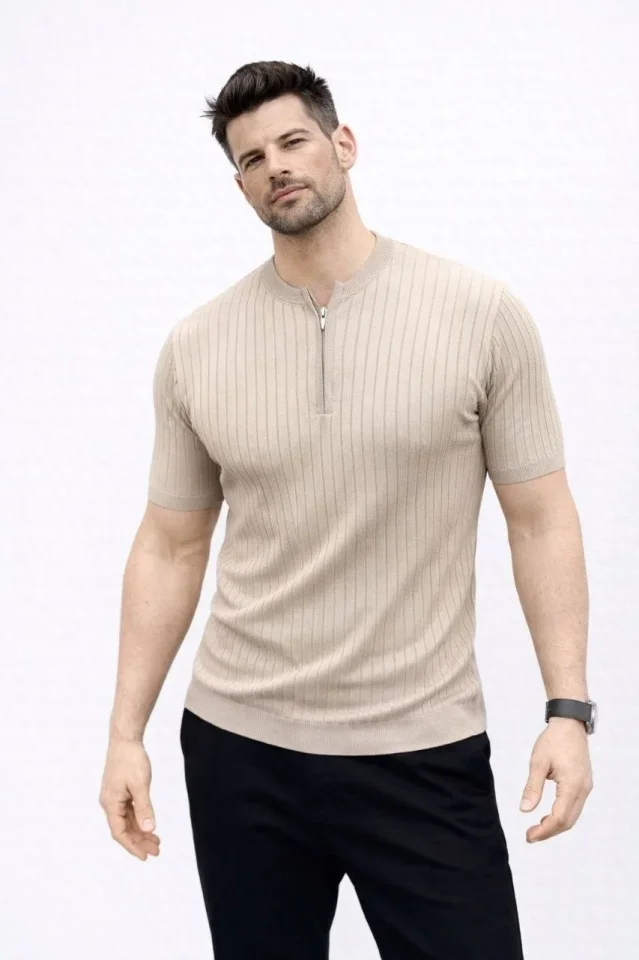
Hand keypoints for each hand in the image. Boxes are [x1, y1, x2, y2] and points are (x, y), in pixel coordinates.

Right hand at [99, 736, 161, 859]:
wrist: (125, 739)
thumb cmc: (131, 759)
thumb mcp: (140, 784)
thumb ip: (144, 808)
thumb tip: (149, 829)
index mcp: (110, 803)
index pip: (119, 833)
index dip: (132, 846)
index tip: (146, 856)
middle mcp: (109, 803)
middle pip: (123, 829)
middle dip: (139, 841)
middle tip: (156, 851)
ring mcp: (114, 797)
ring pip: (127, 821)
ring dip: (140, 832)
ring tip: (156, 841)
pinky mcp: (120, 792)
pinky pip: (129, 812)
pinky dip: (139, 820)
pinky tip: (149, 825)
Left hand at [519, 717, 592, 842]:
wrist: (569, 724)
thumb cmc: (553, 740)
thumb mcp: (538, 762)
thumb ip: (532, 787)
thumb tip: (524, 810)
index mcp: (572, 785)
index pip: (559, 818)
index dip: (544, 831)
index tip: (529, 836)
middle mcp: (583, 790)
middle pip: (568, 821)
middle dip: (549, 832)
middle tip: (530, 836)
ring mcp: (586, 787)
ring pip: (573, 816)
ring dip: (555, 825)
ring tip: (536, 828)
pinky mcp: (584, 784)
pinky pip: (574, 807)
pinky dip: (562, 815)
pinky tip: (548, 815)